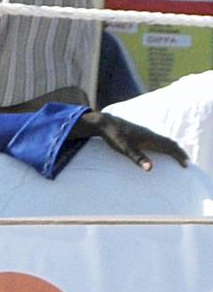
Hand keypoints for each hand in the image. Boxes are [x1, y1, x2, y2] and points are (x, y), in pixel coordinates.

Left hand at [74, 111, 188, 170]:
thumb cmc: (114, 136)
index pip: (170, 146)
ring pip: (164, 141)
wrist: (105, 123)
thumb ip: (138, 158)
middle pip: (169, 143)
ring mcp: (145, 134)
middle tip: (186, 162)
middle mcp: (150, 135)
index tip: (186, 164)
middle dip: (178, 152)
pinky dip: (164, 145)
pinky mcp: (140, 134)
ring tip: (177, 157)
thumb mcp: (125, 149)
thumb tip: (151, 169)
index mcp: (150, 138)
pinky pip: (157, 140)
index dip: (179, 155)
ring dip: (172, 148)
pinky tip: (160, 150)